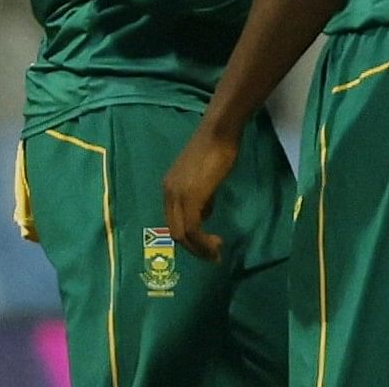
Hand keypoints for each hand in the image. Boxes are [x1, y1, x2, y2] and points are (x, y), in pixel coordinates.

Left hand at [161, 125, 238, 261]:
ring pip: (182, 233)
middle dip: (193, 248)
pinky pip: (192, 227)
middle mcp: (168, 194)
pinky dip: (203, 241)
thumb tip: (206, 212)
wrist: (219, 132)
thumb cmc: (217, 148)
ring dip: (199, 248)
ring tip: (216, 253)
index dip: (189, 237)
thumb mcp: (206, 176)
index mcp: (170, 188)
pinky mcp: (191, 197)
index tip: (207, 245)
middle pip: (174, 231)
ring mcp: (178, 196)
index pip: (174, 220)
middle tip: (212, 256)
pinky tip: (215, 243)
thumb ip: (203, 195)